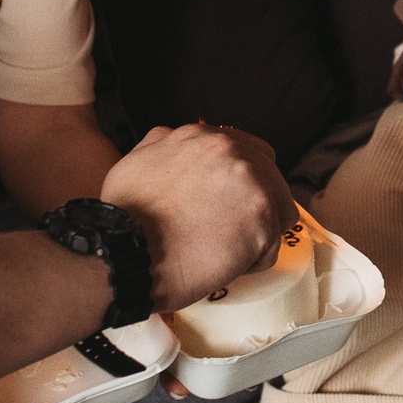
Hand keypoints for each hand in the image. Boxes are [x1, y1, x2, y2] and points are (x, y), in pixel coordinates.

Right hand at [100, 123, 299, 312]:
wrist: (125, 253)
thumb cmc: (124, 219)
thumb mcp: (136, 161)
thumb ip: (162, 145)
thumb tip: (173, 141)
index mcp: (203, 136)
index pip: (252, 152)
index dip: (243, 184)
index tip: (231, 205)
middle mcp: (231, 151)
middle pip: (272, 181)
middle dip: (255, 208)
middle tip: (229, 232)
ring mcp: (251, 183)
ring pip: (278, 214)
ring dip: (257, 234)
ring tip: (223, 251)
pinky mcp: (262, 220)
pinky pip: (271, 249)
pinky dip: (249, 264)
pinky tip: (221, 265)